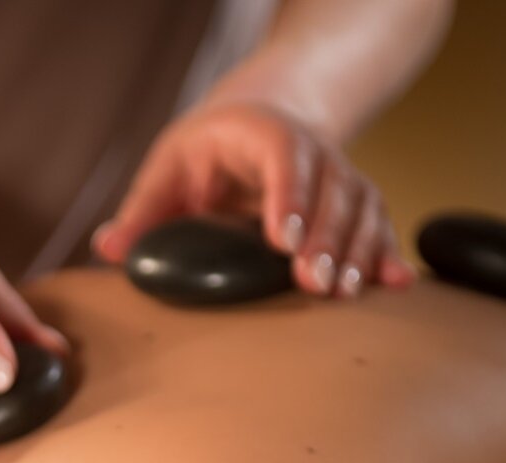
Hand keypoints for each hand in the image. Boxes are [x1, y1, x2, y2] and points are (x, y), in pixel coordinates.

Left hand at [93, 101, 413, 299]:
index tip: (281, 239)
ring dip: (355, 252)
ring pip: (359, 207)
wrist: (259, 125)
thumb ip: (142, 211)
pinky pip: (377, 226)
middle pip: (330, 186)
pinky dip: (386, 255)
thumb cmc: (206, 153)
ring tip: (340, 294)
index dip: (287, 194)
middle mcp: (311, 148)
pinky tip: (395, 286)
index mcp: (261, 131)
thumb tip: (109, 250)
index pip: (283, 154)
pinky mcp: (355, 204)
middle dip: (324, 236)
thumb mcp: (169, 169)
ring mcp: (339, 175)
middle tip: (311, 282)